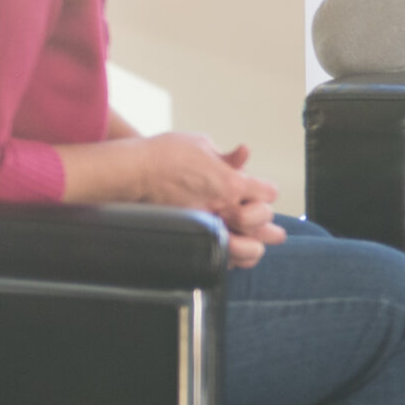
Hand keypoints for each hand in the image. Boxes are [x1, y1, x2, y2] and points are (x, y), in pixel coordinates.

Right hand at [135, 133, 284, 265]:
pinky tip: (232, 256)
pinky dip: (230, 260)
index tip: (262, 192)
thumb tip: (244, 154)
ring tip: (256, 247)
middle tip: (272, 230)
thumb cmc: (165, 154)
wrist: (133, 173)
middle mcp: (224, 207)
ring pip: (247, 249)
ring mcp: (208, 227)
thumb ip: (227, 157)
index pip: (268, 193)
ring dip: (254, 246)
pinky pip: (221, 259)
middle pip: (263, 222)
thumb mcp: (201, 145)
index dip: (266, 192)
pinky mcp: (193, 240)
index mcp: (231, 182)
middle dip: (267, 223)